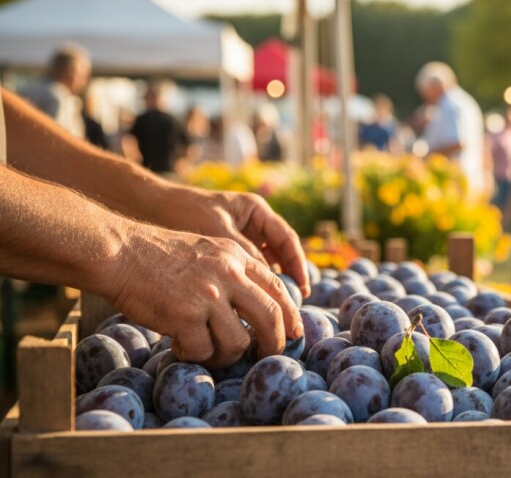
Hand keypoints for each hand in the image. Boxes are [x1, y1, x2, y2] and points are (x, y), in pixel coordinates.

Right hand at [103, 223, 303, 368]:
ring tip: (209, 353)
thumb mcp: (208, 251)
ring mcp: (208, 296)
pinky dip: (194, 355)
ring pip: (238, 342)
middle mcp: (229, 275)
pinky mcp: (185, 316)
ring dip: (226, 356)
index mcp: (237, 257)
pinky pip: (203, 351)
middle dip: (274, 343)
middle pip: (270, 318)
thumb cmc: (158, 255)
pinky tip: (180, 346)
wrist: (119, 251)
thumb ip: (233, 273)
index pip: (278, 289)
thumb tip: (256, 311)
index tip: (293, 333)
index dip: (290, 315)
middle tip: (266, 356)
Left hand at [155, 187, 310, 297]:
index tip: (302, 289)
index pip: (286, 239)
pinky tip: (250, 305)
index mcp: (255, 210)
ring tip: (275, 310)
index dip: (298, 265)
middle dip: (289, 279)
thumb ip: (245, 254)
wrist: (149, 206)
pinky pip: (247, 269)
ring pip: (265, 263)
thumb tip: (268, 282)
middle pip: (281, 252)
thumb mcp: (217, 232)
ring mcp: (240, 235)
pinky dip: (251, 286)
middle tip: (293, 304)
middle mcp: (252, 221)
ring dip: (271, 285)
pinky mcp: (226, 249)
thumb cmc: (183, 212)